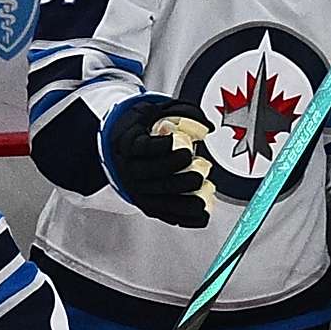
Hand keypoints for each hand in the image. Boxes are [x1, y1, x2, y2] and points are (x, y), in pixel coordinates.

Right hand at [100, 94, 214, 227]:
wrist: (123, 150)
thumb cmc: (144, 131)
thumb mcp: (157, 112)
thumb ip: (183, 113)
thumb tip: (206, 127)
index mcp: (130, 144)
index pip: (144, 147)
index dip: (162, 147)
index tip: (179, 142)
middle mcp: (131, 170)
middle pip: (155, 175)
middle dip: (180, 171)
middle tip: (197, 164)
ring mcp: (138, 191)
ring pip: (161, 198)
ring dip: (187, 197)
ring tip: (206, 189)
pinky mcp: (148, 205)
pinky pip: (167, 215)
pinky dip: (187, 217)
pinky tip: (203, 212)